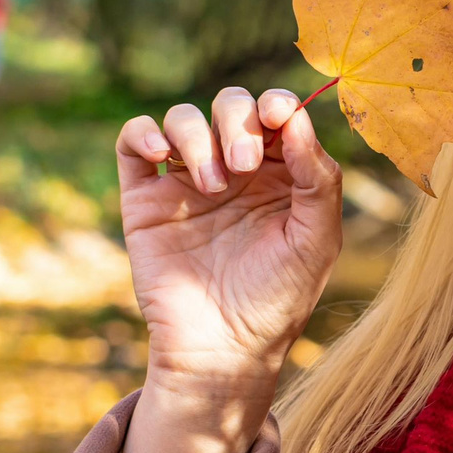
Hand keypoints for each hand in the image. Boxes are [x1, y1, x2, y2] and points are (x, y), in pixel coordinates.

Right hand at [119, 85, 340, 389]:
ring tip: (213, 187)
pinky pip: (133, 142)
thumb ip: (318, 178)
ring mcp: (186, 181)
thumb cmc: (277, 299)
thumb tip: (298, 117)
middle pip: (231, 106)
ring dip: (197, 138)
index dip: (278, 103)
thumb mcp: (317, 240)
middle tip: (243, 166)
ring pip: (183, 118)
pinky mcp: (145, 198)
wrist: (221, 349)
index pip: (277, 115)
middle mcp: (234, 170)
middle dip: (238, 122)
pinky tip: (159, 152)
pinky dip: (142, 132)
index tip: (278, 116)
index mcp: (280, 174)